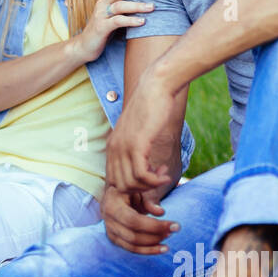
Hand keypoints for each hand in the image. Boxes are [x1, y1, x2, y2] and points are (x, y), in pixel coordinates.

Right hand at [69, 0, 153, 63]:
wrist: (85, 46)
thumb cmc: (103, 29)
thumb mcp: (112, 14)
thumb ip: (124, 6)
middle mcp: (102, 4)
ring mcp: (101, 16)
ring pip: (119, 6)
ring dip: (137, 6)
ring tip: (152, 7)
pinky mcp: (101, 28)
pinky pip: (117, 21)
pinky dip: (130, 20)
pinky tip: (142, 21)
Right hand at [101, 184, 179, 253]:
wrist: (119, 190)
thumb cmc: (133, 187)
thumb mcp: (141, 188)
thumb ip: (150, 199)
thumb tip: (161, 212)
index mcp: (112, 202)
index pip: (134, 220)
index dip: (155, 226)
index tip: (175, 225)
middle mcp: (107, 218)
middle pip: (133, 235)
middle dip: (156, 235)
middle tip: (174, 230)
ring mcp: (109, 229)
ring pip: (132, 245)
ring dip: (153, 244)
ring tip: (169, 236)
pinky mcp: (114, 237)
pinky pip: (131, 248)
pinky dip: (147, 250)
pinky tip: (162, 248)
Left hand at [106, 70, 180, 195]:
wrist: (156, 87)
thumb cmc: (151, 107)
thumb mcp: (138, 131)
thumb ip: (135, 148)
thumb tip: (141, 165)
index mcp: (112, 146)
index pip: (114, 181)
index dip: (133, 186)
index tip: (150, 178)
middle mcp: (114, 148)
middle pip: (121, 186)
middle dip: (142, 189)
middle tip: (158, 178)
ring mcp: (123, 147)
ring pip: (131, 184)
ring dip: (150, 185)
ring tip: (163, 174)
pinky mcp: (137, 144)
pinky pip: (141, 175)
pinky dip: (155, 180)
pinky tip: (165, 173)